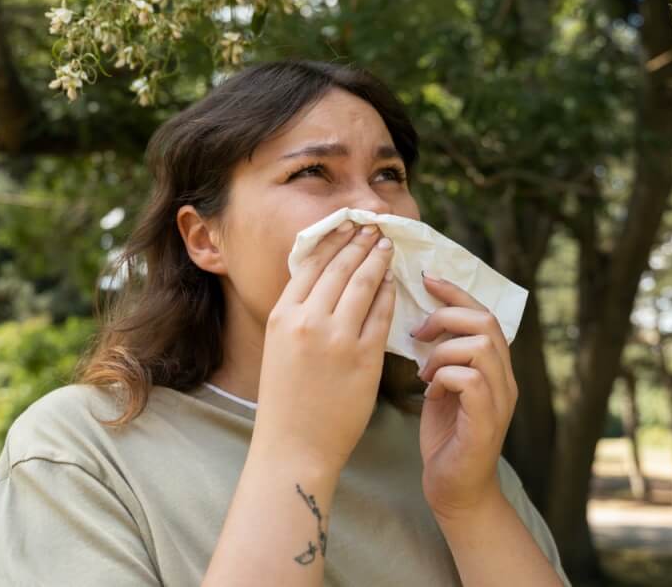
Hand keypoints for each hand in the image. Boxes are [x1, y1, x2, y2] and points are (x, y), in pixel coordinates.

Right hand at [254, 221, 396, 473]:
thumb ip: (297, 314)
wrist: (294, 447)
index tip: (345, 225)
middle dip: (358, 242)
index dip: (331, 240)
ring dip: (376, 259)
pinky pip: (382, 314)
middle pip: (339, 267)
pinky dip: (388, 293)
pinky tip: (393, 282)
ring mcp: (338, 339)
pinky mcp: (364, 357)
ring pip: (363, 284)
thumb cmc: (285, 401)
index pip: (310, 264)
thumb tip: (322, 282)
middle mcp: (308, 321)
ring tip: (385, 245)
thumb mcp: (278, 347)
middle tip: (372, 226)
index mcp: (281, 316)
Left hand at [412, 272, 517, 521]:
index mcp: (495, 368)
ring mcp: (499, 401)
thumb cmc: (445, 438)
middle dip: (447, 317)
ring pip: (479, 347)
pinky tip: (430, 391)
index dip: (456, 292)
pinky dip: (443, 377)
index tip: (427, 278)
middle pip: (486, 322)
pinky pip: (470, 379)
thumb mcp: (441, 386)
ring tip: (424, 371)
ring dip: (443, 351)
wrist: (455, 490)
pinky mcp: (487, 422)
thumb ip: (442, 356)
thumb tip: (421, 321)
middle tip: (420, 333)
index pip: (483, 313)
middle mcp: (505, 380)